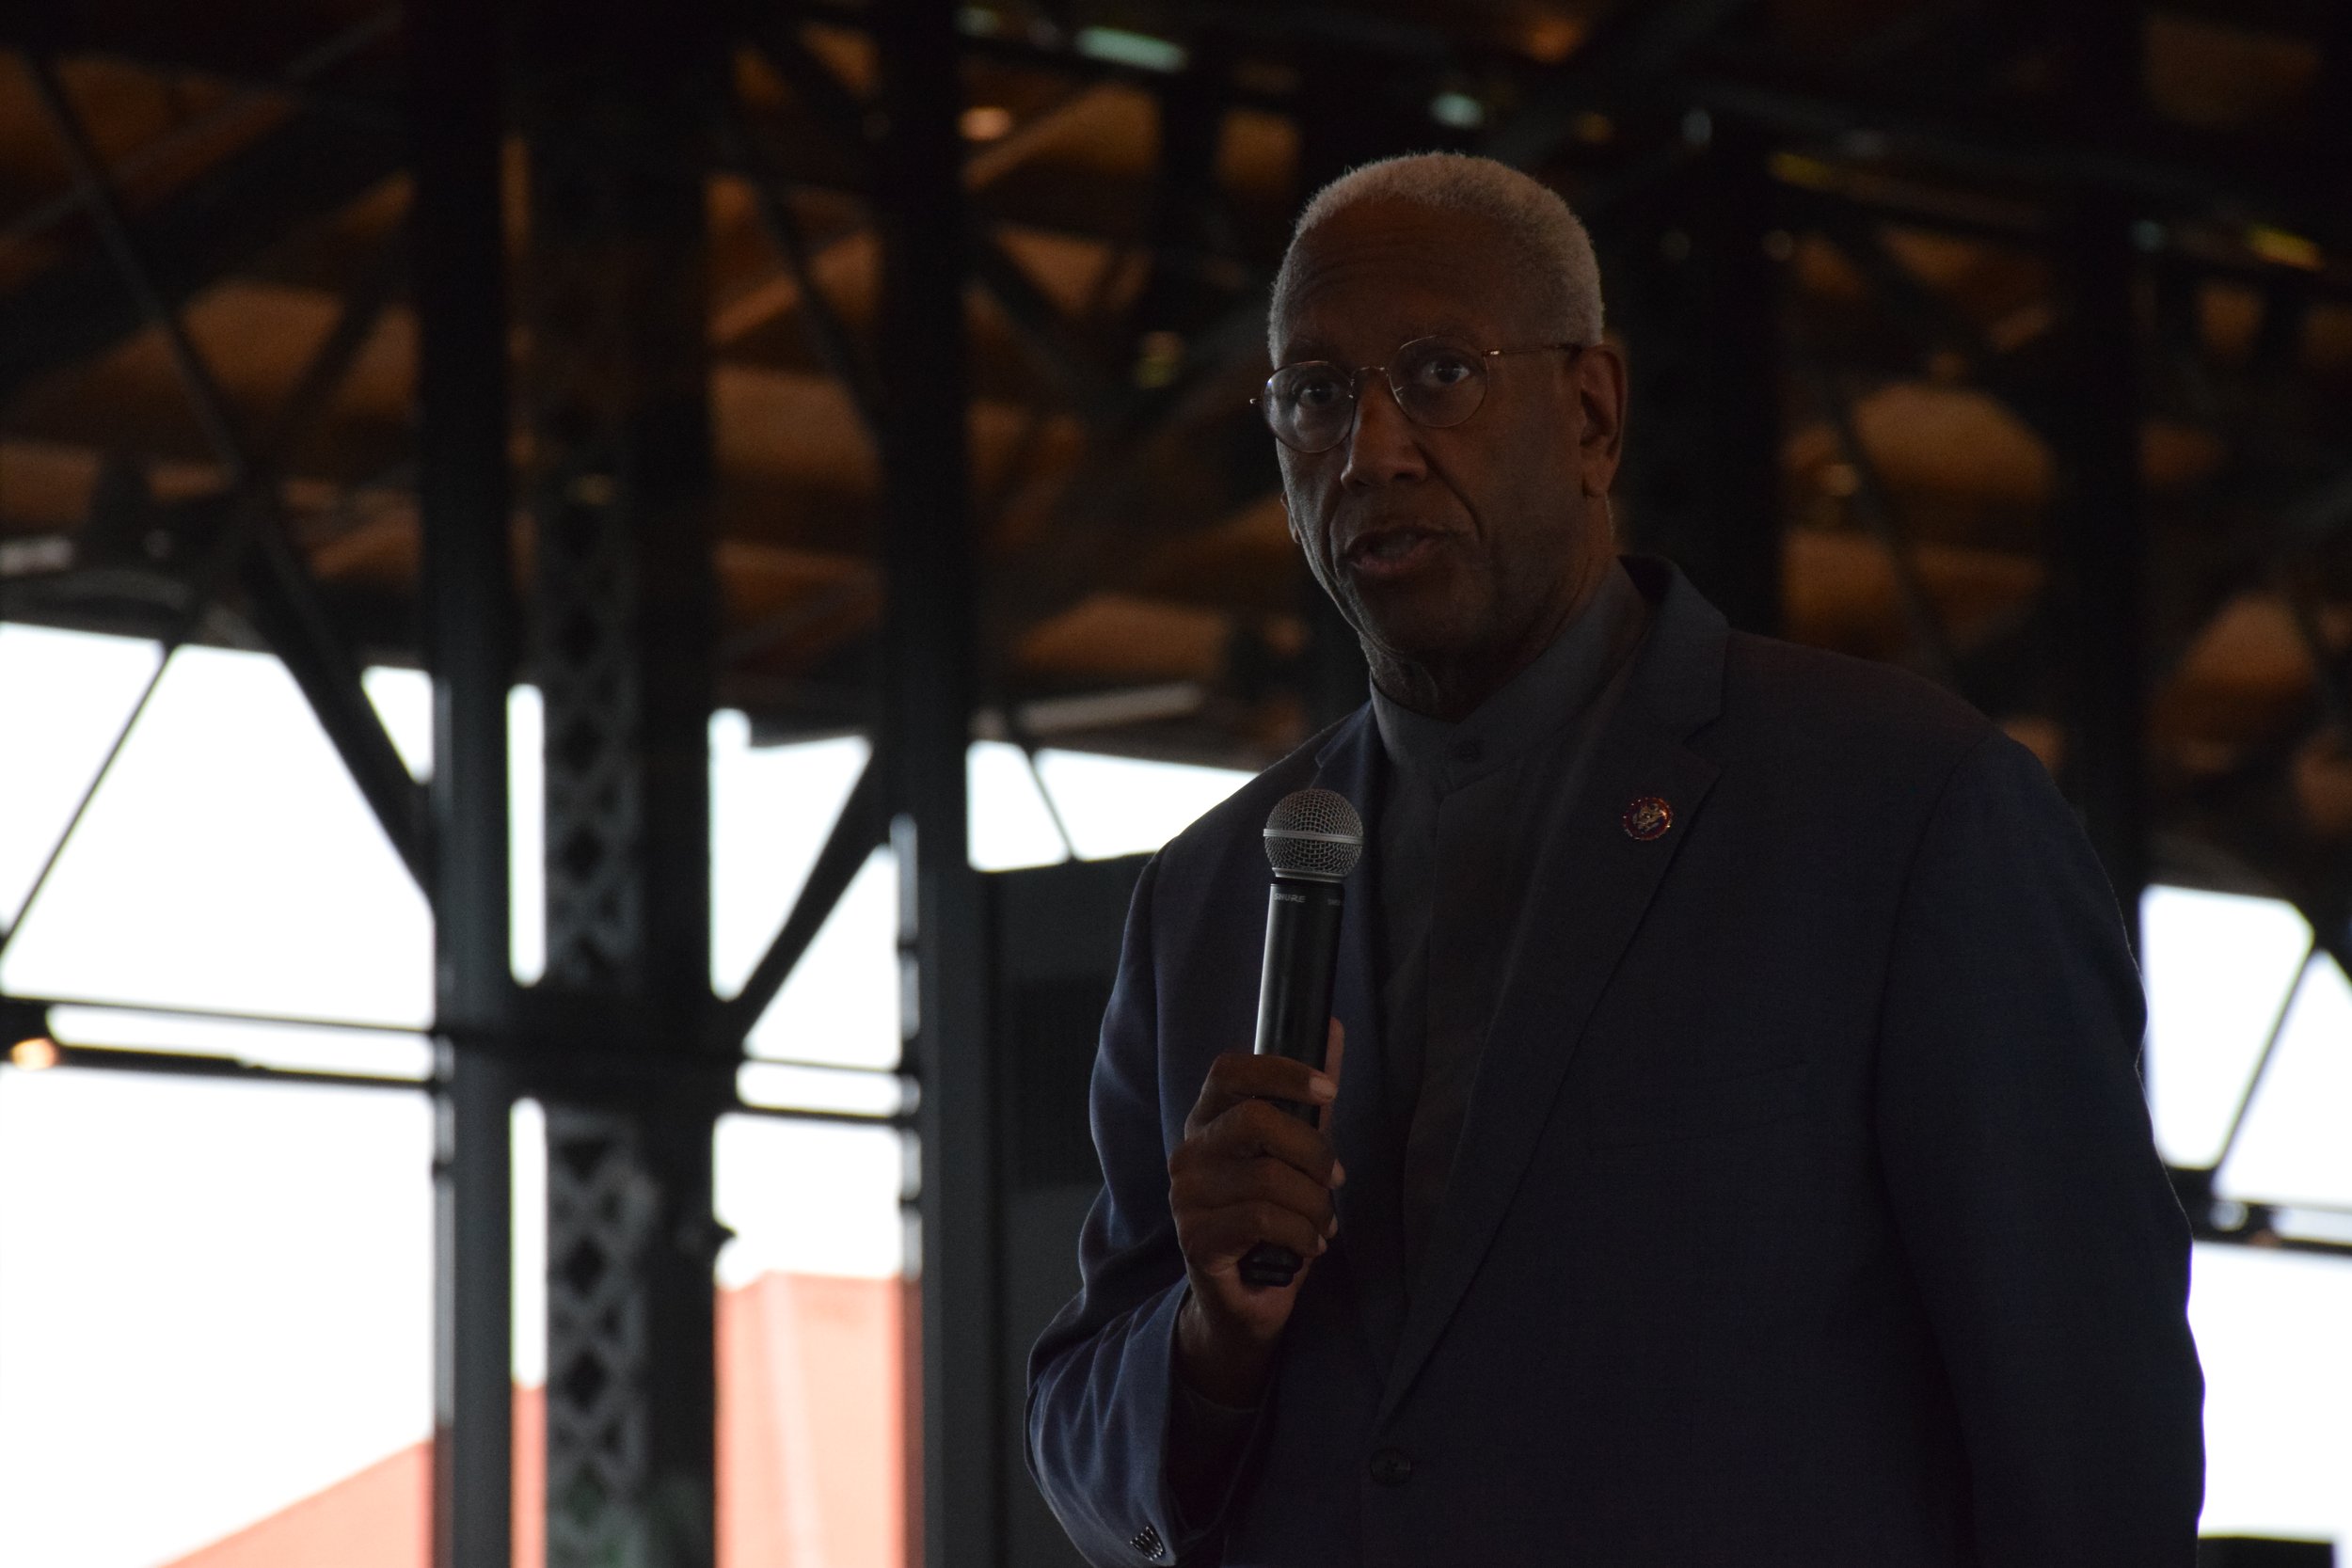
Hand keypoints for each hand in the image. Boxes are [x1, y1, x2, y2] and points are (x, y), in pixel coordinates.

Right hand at [1168, 1020, 1345, 1406]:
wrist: (1245, 1300)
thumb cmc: (1271, 1218)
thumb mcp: (1296, 1153)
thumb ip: (1310, 1099)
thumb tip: (1332, 1027)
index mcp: (1209, 1120)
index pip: (1229, 1070)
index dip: (1280, 1071)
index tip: (1329, 1090)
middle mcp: (1188, 1151)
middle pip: (1256, 1121)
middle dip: (1313, 1151)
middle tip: (1335, 1179)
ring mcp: (1186, 1195)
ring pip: (1268, 1178)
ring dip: (1315, 1204)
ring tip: (1323, 1222)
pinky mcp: (1195, 1238)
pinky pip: (1262, 1220)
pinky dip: (1302, 1233)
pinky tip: (1311, 1245)